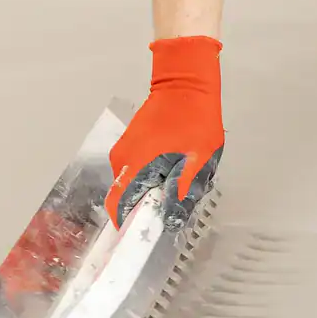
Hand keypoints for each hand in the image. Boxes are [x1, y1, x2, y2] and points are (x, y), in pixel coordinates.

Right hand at [105, 36, 225, 226]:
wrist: (185, 82)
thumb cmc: (194, 119)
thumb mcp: (197, 160)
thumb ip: (182, 191)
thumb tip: (171, 219)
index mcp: (134, 166)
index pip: (118, 206)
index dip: (128, 225)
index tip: (144, 235)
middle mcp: (121, 160)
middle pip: (128, 196)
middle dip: (150, 204)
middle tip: (177, 202)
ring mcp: (123, 150)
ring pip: (133, 182)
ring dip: (154, 188)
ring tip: (181, 180)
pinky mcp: (130, 143)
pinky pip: (136, 169)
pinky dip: (152, 174)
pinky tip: (176, 166)